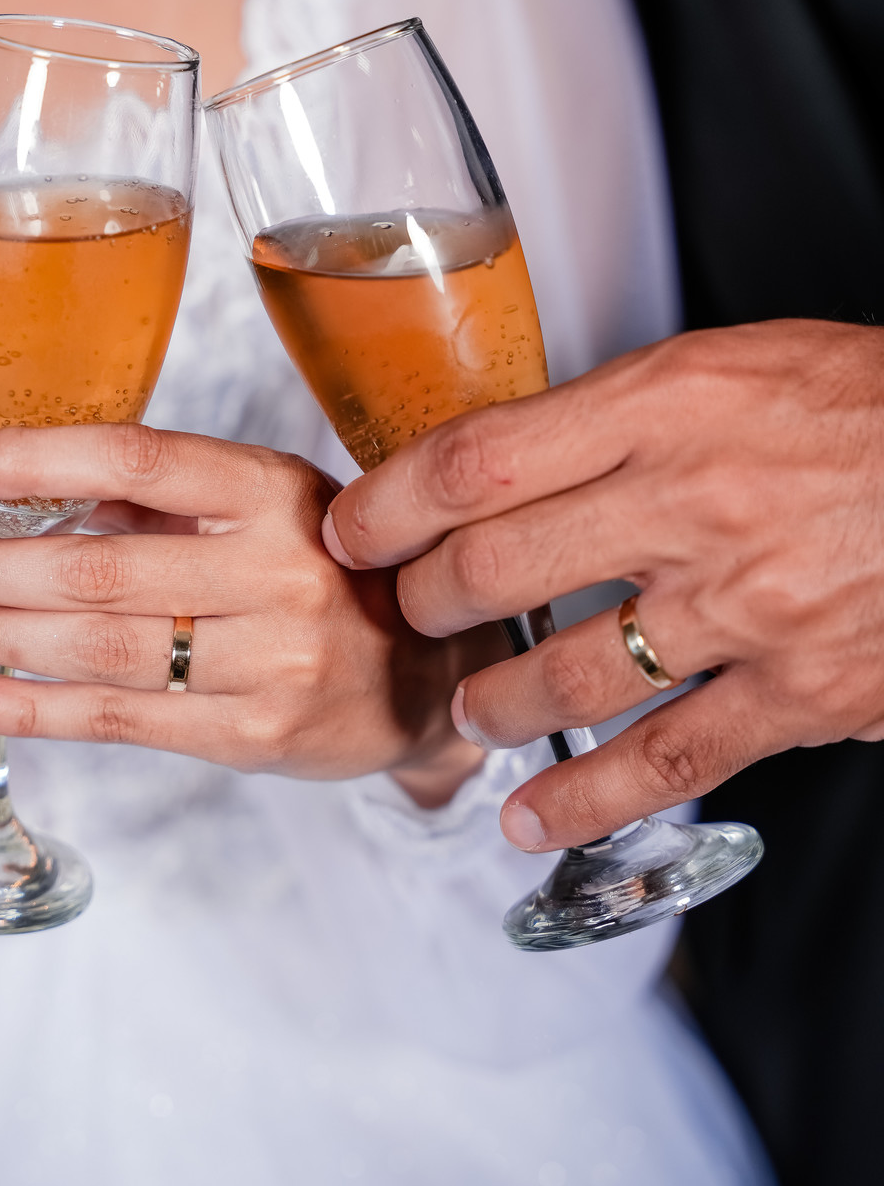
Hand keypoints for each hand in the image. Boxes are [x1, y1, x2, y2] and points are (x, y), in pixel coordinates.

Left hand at [0, 425, 493, 802]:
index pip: (139, 461)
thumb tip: (41, 500)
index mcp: (278, 492)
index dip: (38, 458)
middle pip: (100, 567)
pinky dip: (27, 709)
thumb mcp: (277, 508)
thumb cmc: (339, 575)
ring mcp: (269, 660)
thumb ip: (169, 507)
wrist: (437, 677)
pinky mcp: (252, 734)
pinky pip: (116, 720)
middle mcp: (278, 571)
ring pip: (98, 648)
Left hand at [322, 320, 883, 849]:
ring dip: (490, 700)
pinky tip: (530, 819)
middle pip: (498, 569)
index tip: (353, 529)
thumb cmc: (870, 406)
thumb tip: (507, 464)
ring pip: (565, 675)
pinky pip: (668, 761)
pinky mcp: (800, 691)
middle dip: (427, 603)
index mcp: (670, 405)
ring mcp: (745, 607)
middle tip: (411, 612)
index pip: (480, 459)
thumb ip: (619, 415)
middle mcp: (695, 504)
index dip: (391, 504)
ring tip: (470, 706)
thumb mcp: (732, 366)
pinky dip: (585, 799)